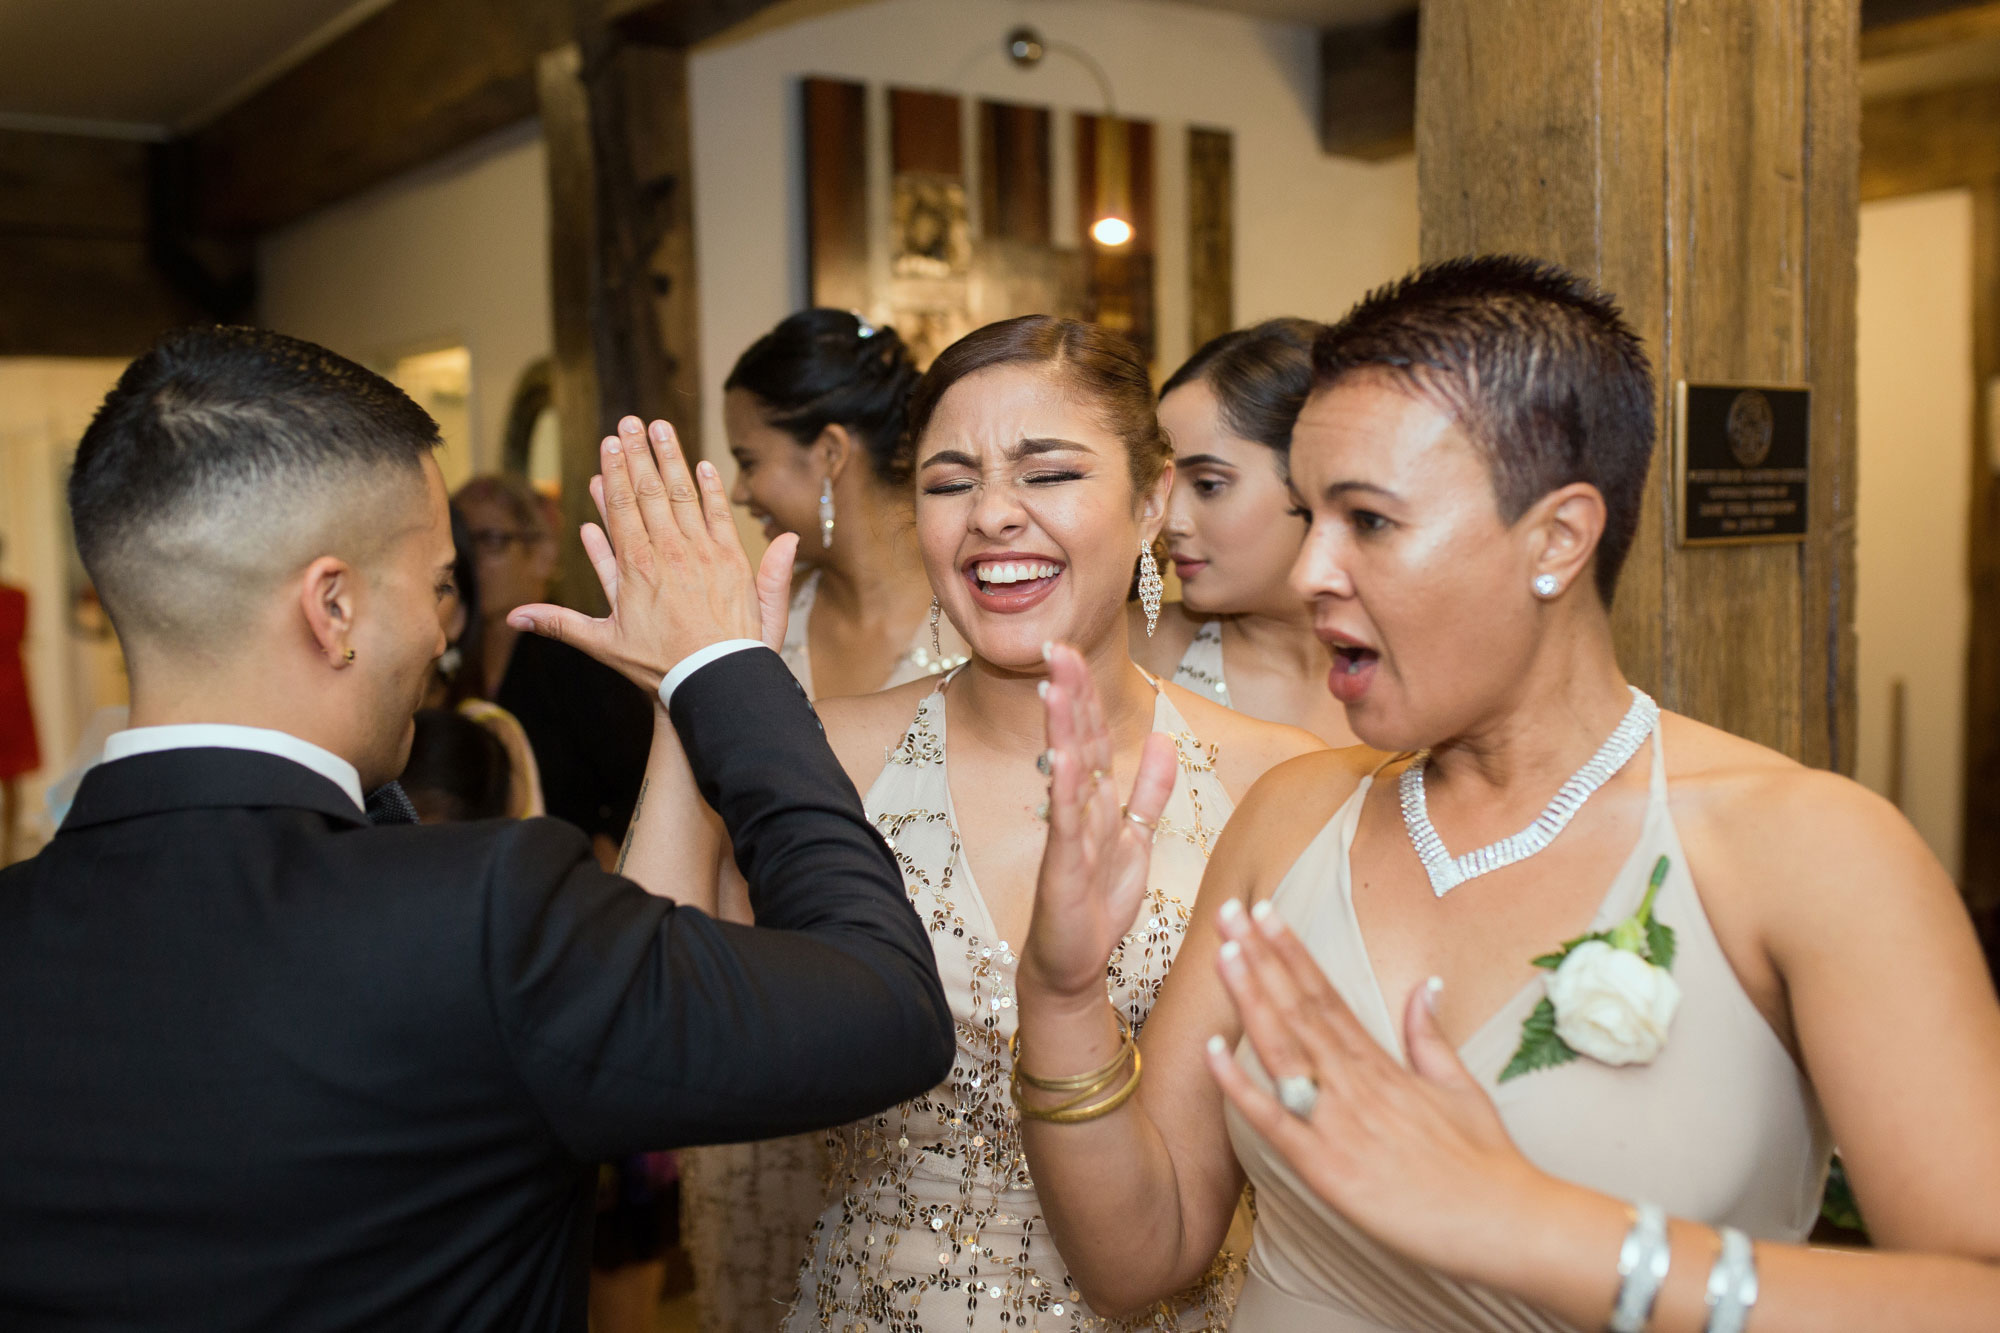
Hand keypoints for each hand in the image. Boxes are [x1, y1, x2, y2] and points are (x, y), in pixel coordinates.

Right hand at [509, 416, 798, 692]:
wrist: (714, 680)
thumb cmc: (659, 667)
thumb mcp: (603, 645)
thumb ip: (560, 624)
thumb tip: (514, 617)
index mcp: (636, 567)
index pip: (621, 507)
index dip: (614, 471)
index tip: (609, 442)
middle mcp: (669, 552)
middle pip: (650, 492)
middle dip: (638, 454)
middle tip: (630, 421)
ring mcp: (703, 553)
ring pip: (685, 496)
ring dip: (672, 459)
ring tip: (661, 428)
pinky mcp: (733, 562)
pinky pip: (720, 517)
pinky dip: (712, 490)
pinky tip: (704, 466)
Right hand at [1020, 643, 1177, 1008]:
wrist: (1074, 964)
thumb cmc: (1098, 904)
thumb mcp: (1137, 839)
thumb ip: (1149, 791)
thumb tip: (1163, 739)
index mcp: (1096, 800)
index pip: (1093, 736)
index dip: (1086, 693)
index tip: (1072, 649)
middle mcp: (1077, 810)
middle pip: (1075, 741)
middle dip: (1068, 693)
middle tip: (1056, 647)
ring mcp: (1067, 836)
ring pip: (1067, 772)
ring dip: (1061, 728)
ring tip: (1054, 685)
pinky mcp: (1063, 868)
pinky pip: (1066, 823)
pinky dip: (1066, 790)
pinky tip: (1063, 758)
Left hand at [1204, 900, 1550, 1281]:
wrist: (1503, 1222)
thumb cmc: (1484, 1162)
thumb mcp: (1460, 1086)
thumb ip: (1428, 1036)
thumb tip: (1425, 985)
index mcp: (1381, 1063)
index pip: (1327, 994)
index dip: (1292, 952)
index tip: (1265, 913)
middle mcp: (1356, 1082)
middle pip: (1299, 1008)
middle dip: (1261, 957)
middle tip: (1230, 910)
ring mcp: (1339, 1122)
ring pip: (1285, 1048)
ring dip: (1251, 998)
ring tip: (1224, 952)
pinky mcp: (1326, 1167)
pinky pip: (1274, 1121)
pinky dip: (1241, 1086)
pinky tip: (1211, 1051)